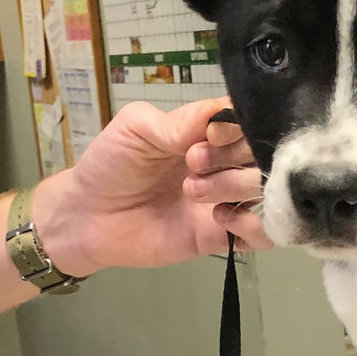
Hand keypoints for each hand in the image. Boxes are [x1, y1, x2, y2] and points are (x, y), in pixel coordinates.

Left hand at [34, 97, 269, 276]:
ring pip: (269, 191)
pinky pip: (266, 234)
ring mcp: (229, 201)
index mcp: (211, 133)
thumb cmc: (110, 164)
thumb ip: (180, 121)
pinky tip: (219, 219)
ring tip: (193, 192)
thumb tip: (223, 119)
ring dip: (236, 187)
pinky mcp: (225, 236)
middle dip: (233, 157)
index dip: (240, 127)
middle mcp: (228, 164)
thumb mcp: (137, 126)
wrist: (87, 218)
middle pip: (266, 154)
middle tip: (192, 164)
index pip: (252, 121)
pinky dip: (253, 226)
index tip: (209, 136)